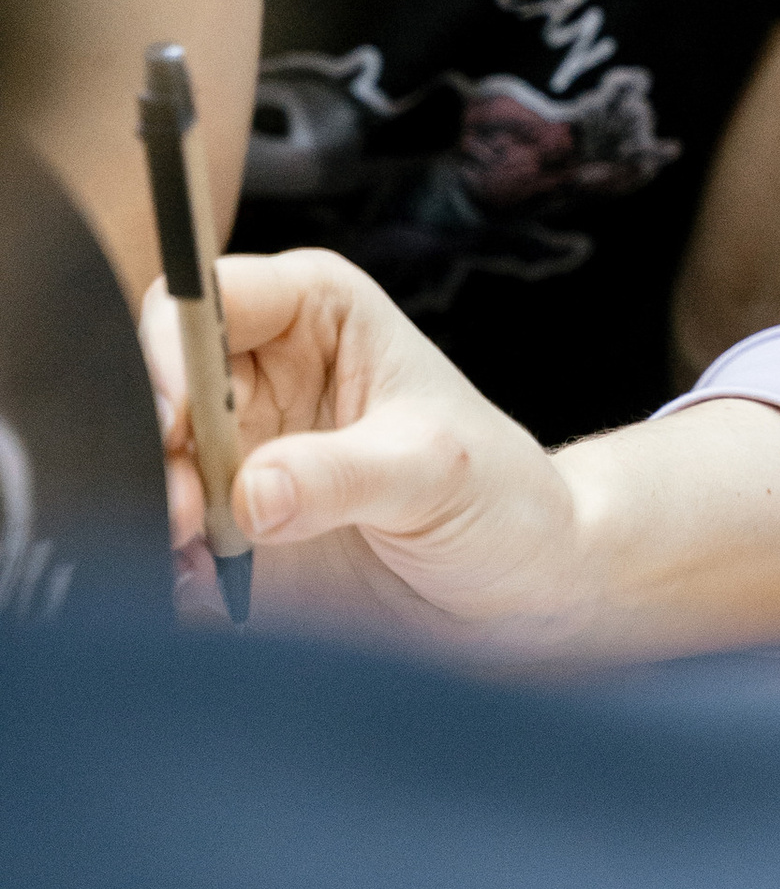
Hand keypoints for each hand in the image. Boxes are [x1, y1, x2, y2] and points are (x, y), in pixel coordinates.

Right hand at [144, 246, 576, 648]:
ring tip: (199, 550)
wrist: (519, 588)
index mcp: (312, 312)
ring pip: (150, 466)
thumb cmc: (501, 497)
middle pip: (159, 386)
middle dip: (156, 443)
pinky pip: (165, 540)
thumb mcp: (437, 471)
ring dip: (157, 508)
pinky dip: (169, 563)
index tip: (178, 417)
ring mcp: (237, 454)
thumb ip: (343, 475)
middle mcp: (259, 375)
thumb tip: (253, 494)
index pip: (204, 300)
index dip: (173, 349)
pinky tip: (205, 584)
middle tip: (184, 505)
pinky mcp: (226, 529)